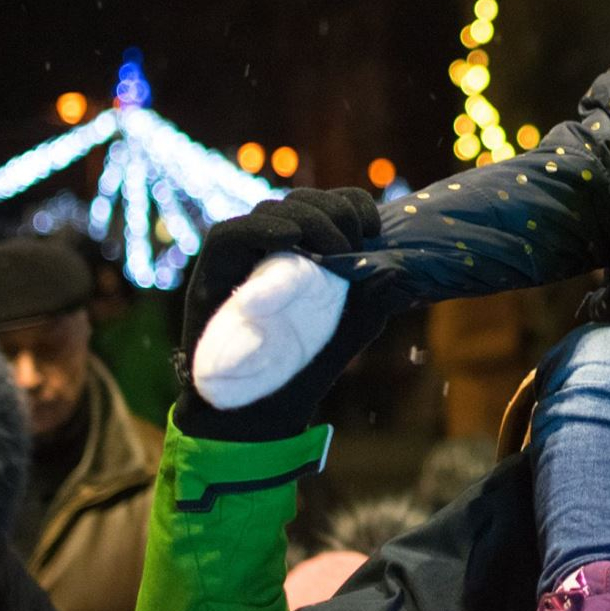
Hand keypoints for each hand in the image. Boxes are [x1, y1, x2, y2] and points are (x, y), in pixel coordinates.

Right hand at [176, 187, 380, 440]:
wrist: (265, 410)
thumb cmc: (308, 365)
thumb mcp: (354, 324)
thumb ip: (376, 294)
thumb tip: (397, 268)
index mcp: (307, 249)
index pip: (327, 202)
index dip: (351, 202)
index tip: (374, 225)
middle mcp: (271, 246)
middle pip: (301, 200)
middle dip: (334, 211)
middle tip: (352, 244)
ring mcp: (241, 257)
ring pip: (270, 209)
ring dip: (308, 220)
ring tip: (331, 249)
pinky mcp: (212, 272)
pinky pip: (230, 234)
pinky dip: (261, 230)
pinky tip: (290, 240)